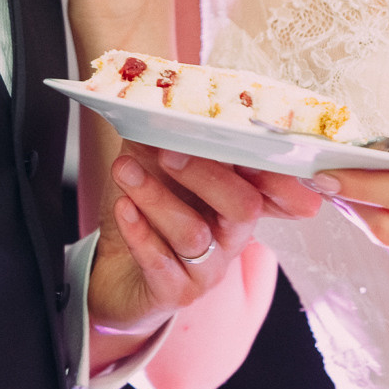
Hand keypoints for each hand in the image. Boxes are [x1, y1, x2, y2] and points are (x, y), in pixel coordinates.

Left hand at [87, 147, 322, 360]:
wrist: (114, 271)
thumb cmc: (146, 214)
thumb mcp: (158, 167)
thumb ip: (169, 135)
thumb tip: (163, 95)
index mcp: (238, 200)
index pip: (272, 184)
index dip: (274, 167)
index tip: (247, 137)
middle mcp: (231, 236)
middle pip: (243, 206)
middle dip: (206, 174)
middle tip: (166, 151)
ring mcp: (207, 268)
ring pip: (193, 233)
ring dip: (156, 197)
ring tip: (123, 170)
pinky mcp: (176, 292)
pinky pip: (162, 263)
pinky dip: (140, 232)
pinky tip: (123, 208)